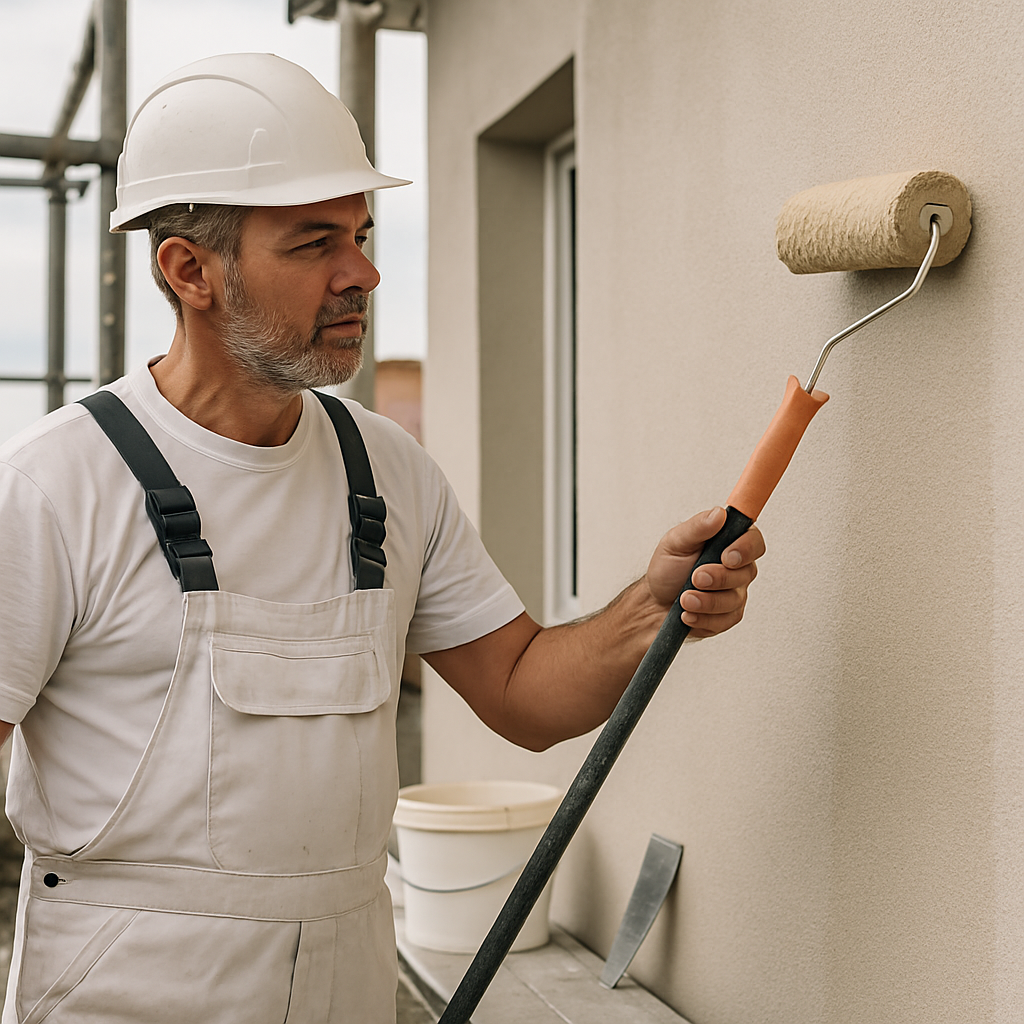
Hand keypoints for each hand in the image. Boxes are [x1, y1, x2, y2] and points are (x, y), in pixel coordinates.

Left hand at [644, 507, 763, 637]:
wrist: (654, 602)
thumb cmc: (667, 569)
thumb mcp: (675, 542)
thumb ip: (697, 527)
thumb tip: (719, 513)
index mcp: (728, 542)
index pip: (754, 540)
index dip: (746, 549)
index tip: (726, 556)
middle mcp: (737, 567)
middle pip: (746, 572)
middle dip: (718, 578)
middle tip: (695, 578)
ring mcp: (735, 592)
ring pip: (734, 600)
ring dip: (706, 601)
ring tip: (684, 598)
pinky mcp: (729, 615)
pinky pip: (725, 620)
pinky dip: (702, 617)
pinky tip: (688, 613)